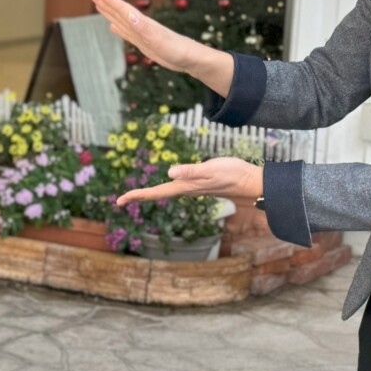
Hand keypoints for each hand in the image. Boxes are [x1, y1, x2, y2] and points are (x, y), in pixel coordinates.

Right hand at [92, 0, 205, 73]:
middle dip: (107, 4)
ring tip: (99, 6)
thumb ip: (143, 27)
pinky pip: (127, 33)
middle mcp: (141, 26)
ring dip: (110, 14)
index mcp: (143, 24)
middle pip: (121, 12)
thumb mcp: (159, 40)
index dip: (111, 1)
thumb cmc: (178, 50)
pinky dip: (119, 29)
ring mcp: (142, 34)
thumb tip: (129, 15)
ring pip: (122, 21)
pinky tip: (113, 27)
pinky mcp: (145, 43)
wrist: (191, 59)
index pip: (124, 10)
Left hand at [115, 156, 263, 206]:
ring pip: (166, 192)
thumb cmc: (232, 174)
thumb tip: (170, 172)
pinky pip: (176, 188)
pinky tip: (167, 185)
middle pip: (158, 194)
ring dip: (150, 194)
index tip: (119, 200)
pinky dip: (165, 188)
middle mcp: (186, 189)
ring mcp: (193, 188)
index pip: (156, 192)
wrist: (251, 181)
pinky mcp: (200, 184)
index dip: (137, 195)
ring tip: (136, 195)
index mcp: (185, 187)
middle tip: (120, 200)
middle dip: (139, 196)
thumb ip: (191, 171)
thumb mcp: (210, 169)